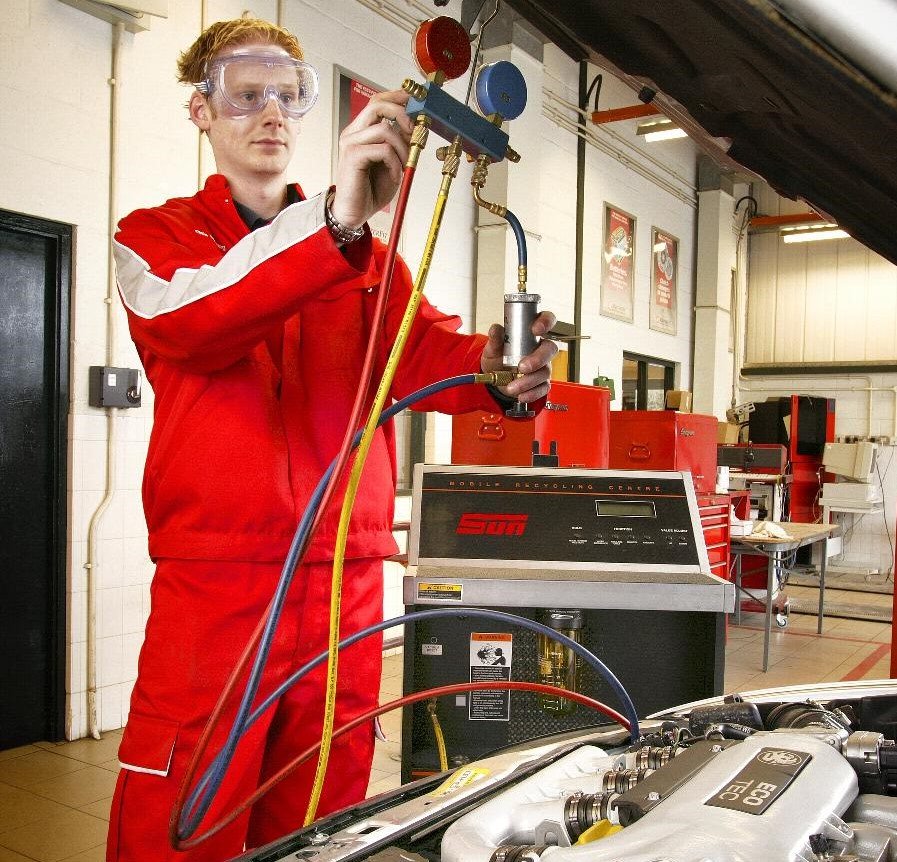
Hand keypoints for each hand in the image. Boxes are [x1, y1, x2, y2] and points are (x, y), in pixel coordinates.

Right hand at [330, 90, 413, 228]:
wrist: (355, 213)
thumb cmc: (371, 190)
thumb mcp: (393, 162)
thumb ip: (401, 143)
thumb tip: (415, 126)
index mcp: (362, 131)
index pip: (377, 102)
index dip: (396, 97)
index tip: (415, 100)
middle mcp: (354, 133)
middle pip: (377, 105)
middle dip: (402, 113)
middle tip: (414, 130)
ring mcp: (351, 143)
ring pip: (385, 129)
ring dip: (402, 148)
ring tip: (403, 166)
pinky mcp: (353, 156)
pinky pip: (383, 149)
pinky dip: (395, 163)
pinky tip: (395, 175)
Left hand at [480, 311, 558, 402]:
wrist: (495, 378)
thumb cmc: (498, 357)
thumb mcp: (493, 348)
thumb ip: (495, 339)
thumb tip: (495, 329)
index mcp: (531, 334)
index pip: (547, 320)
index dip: (546, 322)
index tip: (536, 329)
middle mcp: (540, 349)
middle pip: (550, 349)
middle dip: (538, 359)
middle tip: (522, 367)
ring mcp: (543, 366)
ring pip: (545, 372)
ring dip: (528, 380)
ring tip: (512, 387)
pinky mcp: (541, 383)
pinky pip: (543, 388)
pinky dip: (531, 393)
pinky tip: (520, 395)